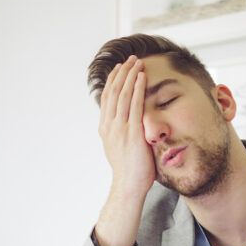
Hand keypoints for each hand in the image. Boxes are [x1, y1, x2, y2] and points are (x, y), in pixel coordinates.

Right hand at [98, 55, 154, 203]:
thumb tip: (132, 126)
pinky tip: (141, 77)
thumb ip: (124, 134)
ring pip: (122, 95)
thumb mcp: (121, 148)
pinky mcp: (131, 132)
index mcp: (105, 129)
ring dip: (129, 76)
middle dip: (121, 73)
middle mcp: (109, 126)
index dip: (113, 81)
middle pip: (113, 92)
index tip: (119, 69)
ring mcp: (119, 129)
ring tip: (136, 62)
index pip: (107, 98)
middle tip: (129, 59)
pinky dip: (137, 88)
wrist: (128, 186)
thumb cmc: (129, 171)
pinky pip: (134, 105)